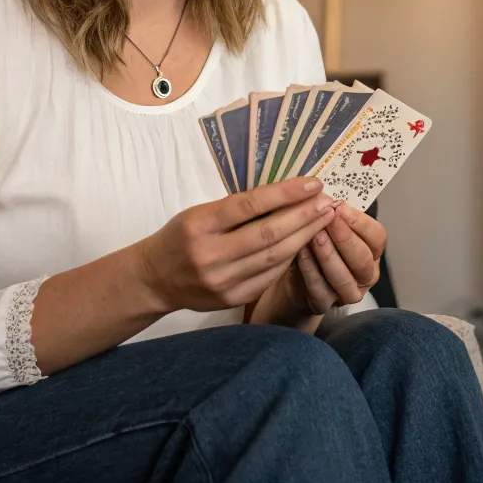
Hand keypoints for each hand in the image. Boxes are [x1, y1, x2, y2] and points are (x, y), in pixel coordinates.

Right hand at [137, 178, 335, 313]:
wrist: (154, 279)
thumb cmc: (182, 236)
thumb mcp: (200, 212)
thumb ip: (237, 207)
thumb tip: (286, 193)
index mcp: (200, 224)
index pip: (250, 205)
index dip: (285, 193)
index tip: (312, 182)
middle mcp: (210, 255)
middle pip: (267, 233)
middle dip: (303, 215)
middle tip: (328, 201)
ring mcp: (221, 281)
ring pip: (273, 257)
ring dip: (304, 236)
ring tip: (324, 219)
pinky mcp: (231, 299)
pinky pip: (269, 276)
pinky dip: (289, 257)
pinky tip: (305, 243)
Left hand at [251, 203, 385, 324]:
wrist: (294, 276)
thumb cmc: (316, 242)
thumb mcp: (327, 223)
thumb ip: (331, 211)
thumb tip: (323, 193)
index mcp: (371, 250)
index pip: (377, 236)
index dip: (360, 223)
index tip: (340, 207)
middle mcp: (365, 274)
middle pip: (363, 259)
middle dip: (345, 238)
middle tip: (328, 220)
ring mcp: (347, 293)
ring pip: (343, 278)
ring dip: (328, 255)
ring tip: (313, 236)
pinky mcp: (324, 305)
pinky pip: (320, 291)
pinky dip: (310, 271)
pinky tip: (300, 253)